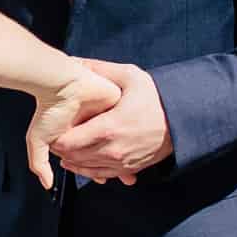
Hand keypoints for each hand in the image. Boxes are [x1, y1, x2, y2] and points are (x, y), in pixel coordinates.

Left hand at [28, 59, 168, 188]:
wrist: (183, 119)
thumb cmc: (157, 96)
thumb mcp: (130, 76)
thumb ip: (100, 70)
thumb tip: (74, 61)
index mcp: (110, 127)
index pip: (70, 141)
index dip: (56, 136)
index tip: (52, 127)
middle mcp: (113, 149)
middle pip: (74, 156)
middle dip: (60, 149)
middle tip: (53, 137)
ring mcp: (121, 162)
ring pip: (85, 168)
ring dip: (71, 160)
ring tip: (61, 149)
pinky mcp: (129, 168)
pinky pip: (100, 175)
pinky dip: (86, 171)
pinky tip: (77, 163)